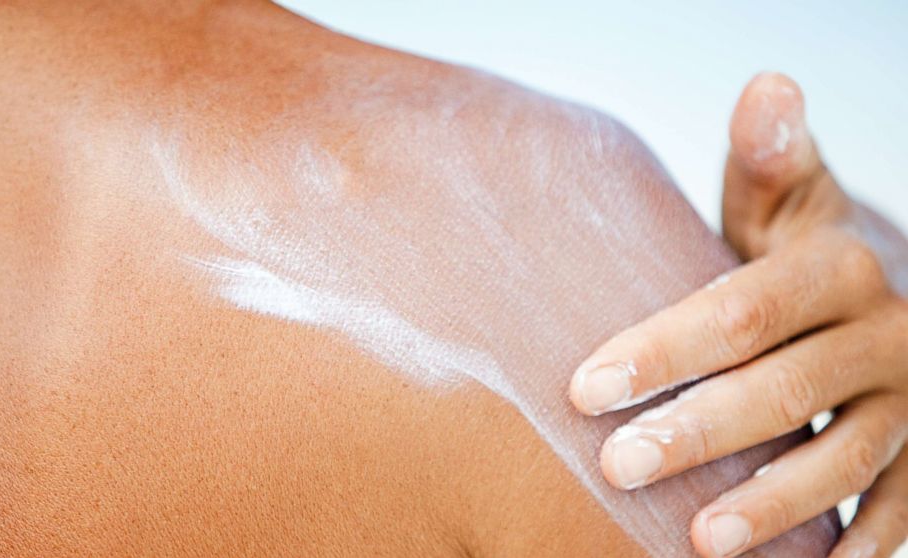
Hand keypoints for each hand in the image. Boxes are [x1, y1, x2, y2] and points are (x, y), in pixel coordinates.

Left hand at [569, 73, 907, 556]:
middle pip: (783, 389)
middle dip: (698, 432)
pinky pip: (900, 506)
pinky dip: (858, 544)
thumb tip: (767, 82)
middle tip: (616, 465)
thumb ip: (770, 161)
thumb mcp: (794, 204)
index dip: (665, 349)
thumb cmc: (808, 255)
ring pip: (844, 458)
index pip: (742, 312)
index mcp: (837, 268)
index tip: (586, 387)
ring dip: (774, 505)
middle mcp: (884, 334)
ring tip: (700, 541)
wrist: (898, 296)